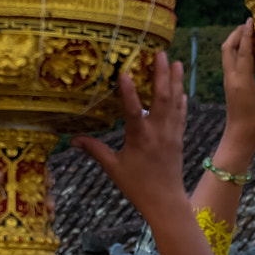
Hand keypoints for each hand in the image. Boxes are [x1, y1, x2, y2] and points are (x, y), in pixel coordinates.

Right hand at [74, 54, 189, 217]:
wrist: (166, 201)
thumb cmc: (137, 186)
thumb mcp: (113, 168)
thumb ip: (94, 150)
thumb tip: (73, 139)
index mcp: (140, 138)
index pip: (133, 110)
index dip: (129, 91)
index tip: (125, 71)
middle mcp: (158, 132)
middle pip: (162, 98)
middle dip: (162, 74)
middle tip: (162, 53)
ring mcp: (171, 134)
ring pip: (176, 103)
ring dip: (176, 81)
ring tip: (177, 62)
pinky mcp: (179, 138)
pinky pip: (182, 115)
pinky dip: (182, 100)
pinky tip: (182, 88)